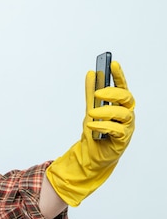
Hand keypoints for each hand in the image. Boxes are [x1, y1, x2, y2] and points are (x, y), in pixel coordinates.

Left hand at [46, 61, 134, 205]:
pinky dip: (103, 126)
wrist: (91, 154)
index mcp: (120, 105)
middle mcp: (126, 114)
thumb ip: (91, 93)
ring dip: (105, 112)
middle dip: (112, 93)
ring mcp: (127, 126)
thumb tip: (90, 74)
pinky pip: (117, 130)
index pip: (122, 86)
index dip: (119, 75)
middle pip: (126, 98)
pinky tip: (92, 125)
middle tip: (98, 93)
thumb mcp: (90, 109)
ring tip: (91, 113)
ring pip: (123, 114)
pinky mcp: (123, 139)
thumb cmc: (95, 131)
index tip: (113, 63)